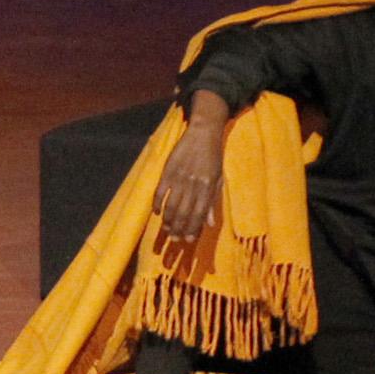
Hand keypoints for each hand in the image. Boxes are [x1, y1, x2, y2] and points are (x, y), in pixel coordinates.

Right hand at [151, 124, 227, 247]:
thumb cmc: (213, 157)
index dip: (193, 229)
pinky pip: (160, 192)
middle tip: (175, 240)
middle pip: (184, 213)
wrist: (203, 133)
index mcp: (207, 187)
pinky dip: (157, 204)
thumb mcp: (218, 179)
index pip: (199, 214)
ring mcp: (179, 178)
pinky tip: (157, 213)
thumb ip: (212, 201)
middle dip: (179, 229)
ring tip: (167, 230)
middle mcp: (193, 185)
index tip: (188, 240)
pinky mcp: (168, 171)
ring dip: (168, 220)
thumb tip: (210, 224)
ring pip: (171, 205)